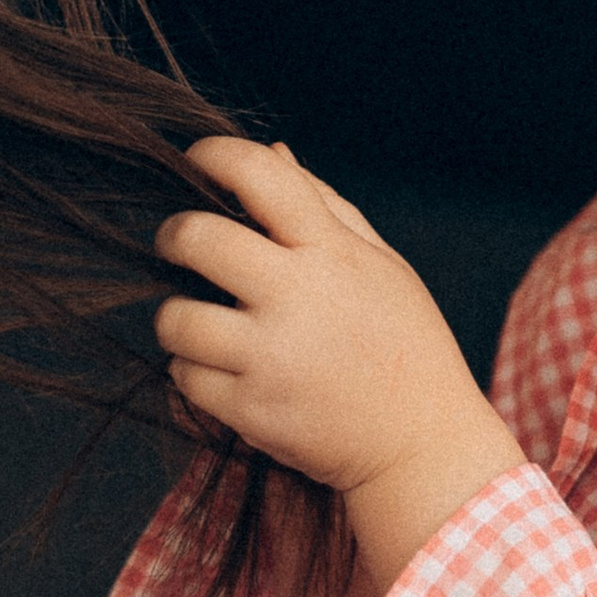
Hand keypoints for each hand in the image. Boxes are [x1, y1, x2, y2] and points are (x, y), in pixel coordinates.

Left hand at [156, 140, 527, 592]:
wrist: (422, 445)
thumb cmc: (405, 344)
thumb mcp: (382, 264)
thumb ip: (326, 206)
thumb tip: (273, 151)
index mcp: (332, 252)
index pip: (259, 175)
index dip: (215, 155)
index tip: (197, 161)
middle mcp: (298, 297)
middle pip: (195, 239)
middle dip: (173, 236)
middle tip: (178, 245)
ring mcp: (271, 357)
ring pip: (174, 318)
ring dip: (176, 316)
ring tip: (200, 322)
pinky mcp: (252, 410)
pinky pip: (184, 377)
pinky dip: (193, 372)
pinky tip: (222, 370)